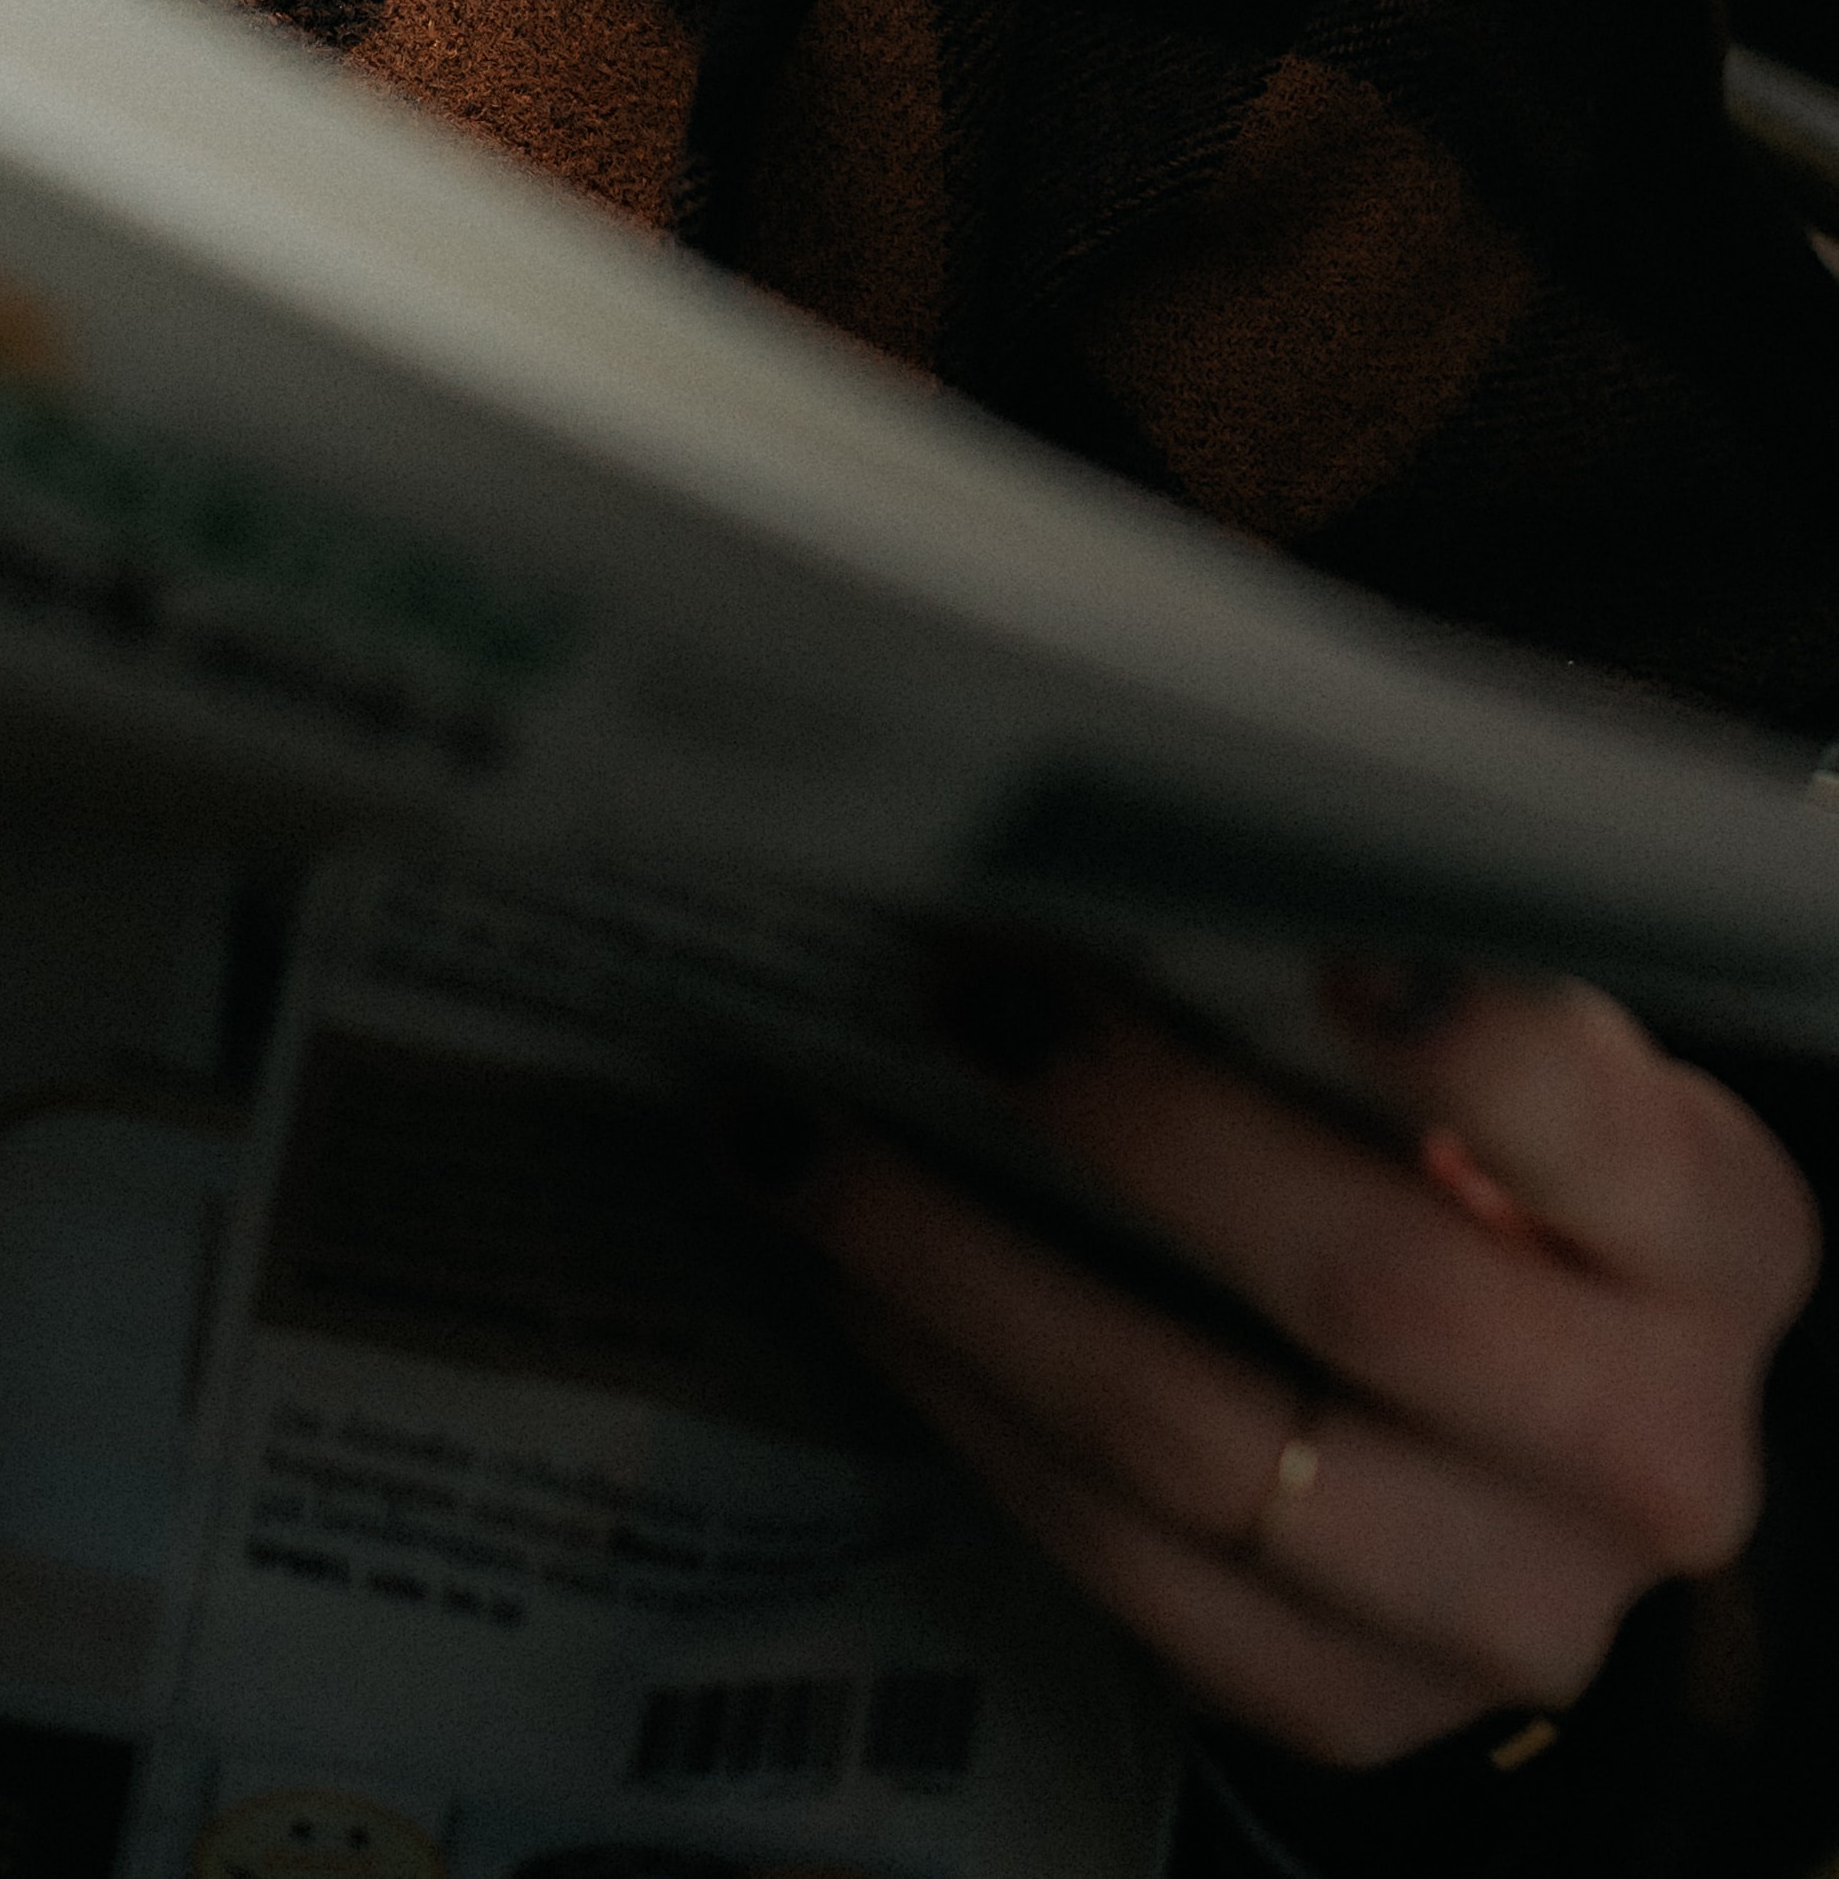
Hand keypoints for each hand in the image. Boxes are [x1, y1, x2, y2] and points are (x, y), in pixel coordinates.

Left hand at [754, 964, 1816, 1765]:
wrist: (1547, 1439)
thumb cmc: (1494, 1168)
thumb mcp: (1518, 1058)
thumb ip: (1395, 953)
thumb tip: (1141, 806)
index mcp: (1713, 1240)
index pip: (1597, 1132)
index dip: (1471, 1044)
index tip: (1322, 938)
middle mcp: (1644, 1449)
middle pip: (1366, 1287)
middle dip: (1136, 1122)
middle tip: (955, 984)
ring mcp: (1503, 1610)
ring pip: (1195, 1443)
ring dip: (961, 1276)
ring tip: (799, 1137)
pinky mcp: (1353, 1705)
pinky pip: (1123, 1567)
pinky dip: (964, 1408)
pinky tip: (854, 1285)